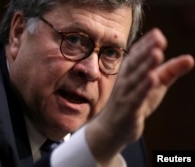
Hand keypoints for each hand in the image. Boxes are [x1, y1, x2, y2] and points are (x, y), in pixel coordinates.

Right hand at [86, 28, 193, 164]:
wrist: (112, 127)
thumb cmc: (133, 102)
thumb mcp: (155, 85)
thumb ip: (170, 71)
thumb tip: (190, 58)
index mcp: (130, 72)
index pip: (137, 54)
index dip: (146, 44)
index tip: (158, 34)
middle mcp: (125, 81)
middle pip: (135, 63)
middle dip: (146, 50)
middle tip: (158, 38)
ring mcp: (125, 95)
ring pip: (135, 78)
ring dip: (145, 66)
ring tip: (156, 54)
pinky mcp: (128, 109)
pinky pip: (135, 97)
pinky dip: (143, 88)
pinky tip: (151, 79)